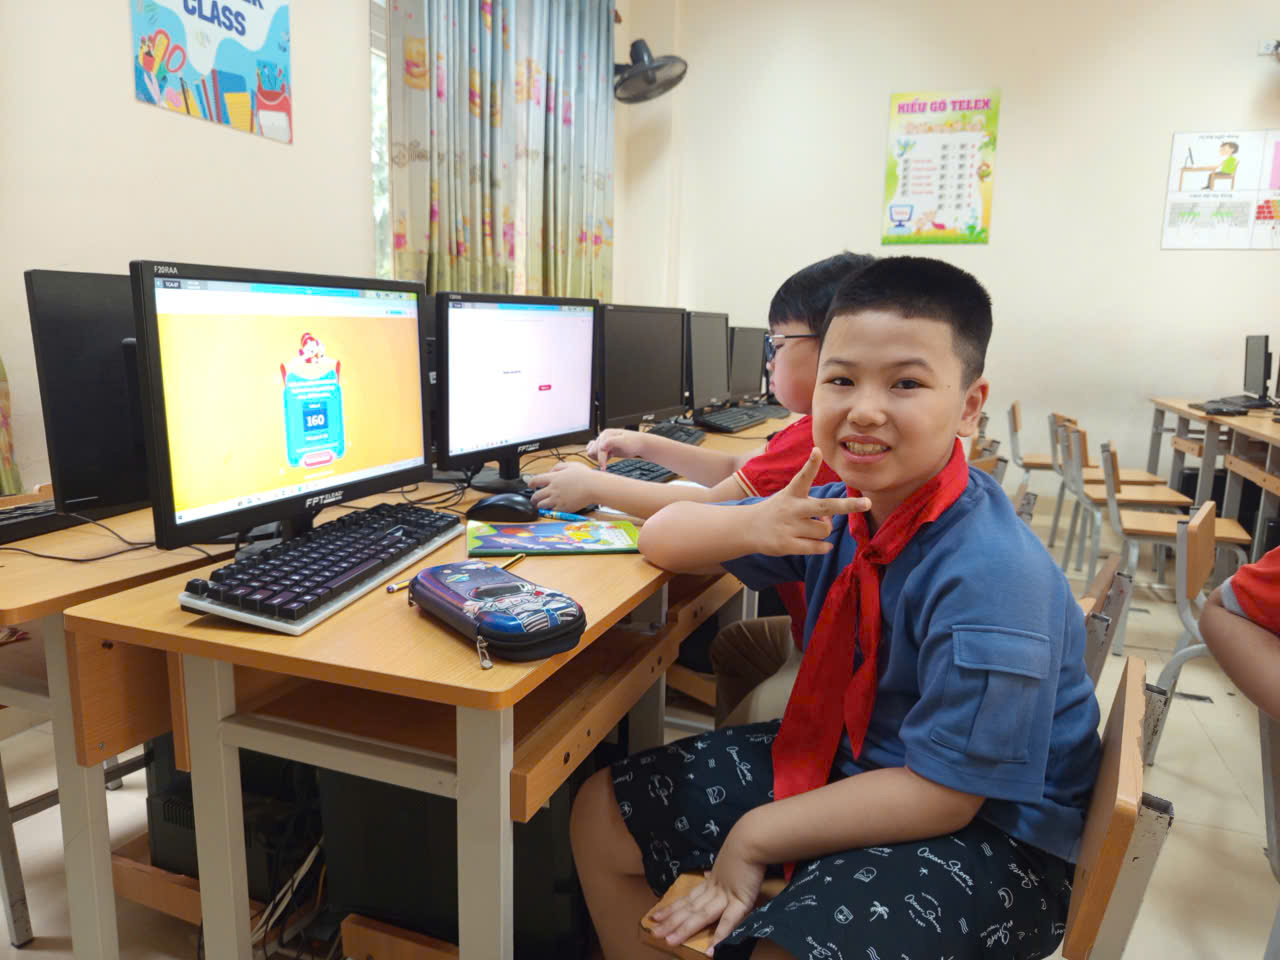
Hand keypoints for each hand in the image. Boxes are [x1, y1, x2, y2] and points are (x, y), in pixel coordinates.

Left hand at [527, 462, 598, 510]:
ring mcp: (557, 499)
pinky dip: (549, 511)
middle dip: (533, 498)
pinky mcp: (563, 508)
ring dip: (540, 505)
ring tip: (541, 506)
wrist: (594, 487)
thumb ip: (558, 467)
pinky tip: (551, 510)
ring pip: (541, 505)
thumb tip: (551, 470)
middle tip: (534, 499)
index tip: (530, 485)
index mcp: (554, 478)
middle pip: (537, 495)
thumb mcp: (571, 465)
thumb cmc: (585, 476)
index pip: (535, 480)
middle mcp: (553, 489)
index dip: (531, 483)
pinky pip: (551, 512)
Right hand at [585, 428, 646, 467]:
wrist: (640, 445)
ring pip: (592, 452)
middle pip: (592, 451)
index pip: (598, 448)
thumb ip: (611, 442)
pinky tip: (609, 457)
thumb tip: (601, 446)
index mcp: (606, 434)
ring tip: (610, 457)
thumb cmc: (633, 442)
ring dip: (599, 457)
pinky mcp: (606, 449)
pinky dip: (599, 457)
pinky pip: (596, 453)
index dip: (601, 458)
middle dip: (599, 457)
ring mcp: (604, 443)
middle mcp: (603, 437)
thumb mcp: (623, 441)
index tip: (604, 467)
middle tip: (610, 458)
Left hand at [649, 828, 765, 954]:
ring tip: (670, 941)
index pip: (687, 898)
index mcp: (711, 881)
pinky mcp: (741, 900)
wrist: (752, 838)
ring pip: (701, 915)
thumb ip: (718, 871)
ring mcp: (726, 895)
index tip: (655, 916)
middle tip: (653, 933)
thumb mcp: (726, 860)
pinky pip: (729, 920)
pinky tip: (711, 950)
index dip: (671, 908)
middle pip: (689, 908)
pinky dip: (720, 935)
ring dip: (685, 929)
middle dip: (671, 922)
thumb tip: (708, 874)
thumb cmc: (743, 846)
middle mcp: (714, 890)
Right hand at [751, 448, 869, 556]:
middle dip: (847, 505)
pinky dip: (824, 547)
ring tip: (812, 528)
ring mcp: (789, 527)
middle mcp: (792, 508)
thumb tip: (833, 516)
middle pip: (824, 506)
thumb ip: (812, 503)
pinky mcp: (786, 544)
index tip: (817, 451)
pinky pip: (817, 547)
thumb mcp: (789, 497)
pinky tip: (821, 545)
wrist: (748, 528)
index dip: (811, 464)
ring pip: (825, 529)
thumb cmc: (777, 510)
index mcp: (792, 493)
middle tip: (867, 502)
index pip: (803, 476)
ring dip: (825, 529)